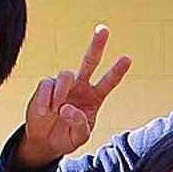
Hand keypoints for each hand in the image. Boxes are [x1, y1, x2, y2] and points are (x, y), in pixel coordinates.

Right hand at [17, 26, 131, 169]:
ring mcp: (63, 85)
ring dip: (61, 93)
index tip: (127, 58)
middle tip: (104, 29)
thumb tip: (67, 108)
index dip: (117, 71)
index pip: (108, 82)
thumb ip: (79, 124)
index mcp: (94, 97)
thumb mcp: (79, 138)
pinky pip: (47, 86)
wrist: (45, 141)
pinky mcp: (45, 86)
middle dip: (97, 45)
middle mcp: (81, 86)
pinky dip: (46, 100)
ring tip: (56, 111)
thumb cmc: (66, 136)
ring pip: (65, 75)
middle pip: (90, 61)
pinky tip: (45, 112)